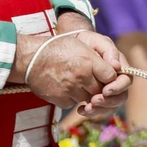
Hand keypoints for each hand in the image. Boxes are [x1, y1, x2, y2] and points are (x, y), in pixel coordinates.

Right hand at [12, 30, 130, 114]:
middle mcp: (81, 76)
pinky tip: (64, 86)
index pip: (111, 75)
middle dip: (99, 87)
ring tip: (75, 80)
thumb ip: (101, 54)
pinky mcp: (60, 99)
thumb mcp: (81, 43)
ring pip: (87, 98)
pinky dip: (71, 98)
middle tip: (91, 80)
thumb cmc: (58, 48)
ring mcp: (70, 89)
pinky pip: (73, 103)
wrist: (30, 58)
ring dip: (85, 93)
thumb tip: (116, 67)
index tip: (106, 76)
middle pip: (100, 89)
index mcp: (88, 60)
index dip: (110, 77)